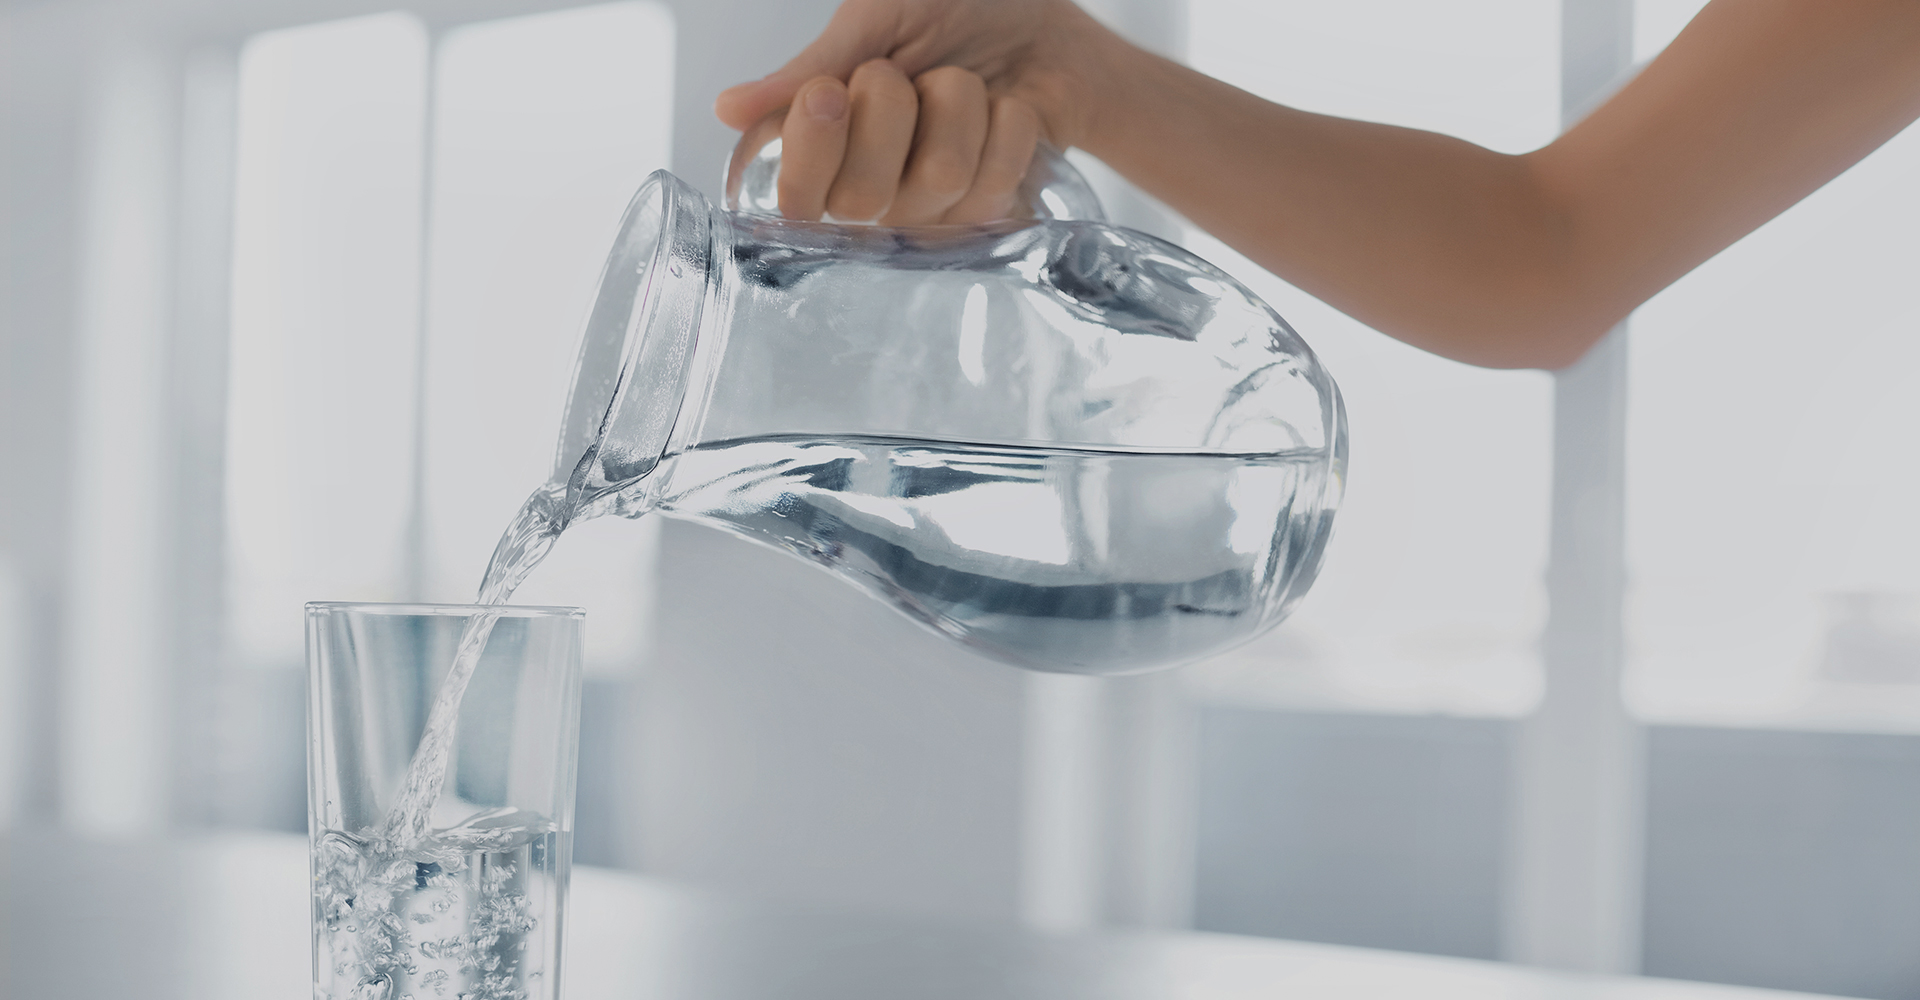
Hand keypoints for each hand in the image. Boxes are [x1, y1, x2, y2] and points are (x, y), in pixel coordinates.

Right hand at [714, 0, 1114, 223]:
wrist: (1042, 19)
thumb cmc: (952, 10)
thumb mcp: (875, 20)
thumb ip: (808, 68)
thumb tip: (728, 109)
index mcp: (822, 143)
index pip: (791, 197)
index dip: (811, 147)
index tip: (831, 90)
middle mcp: (869, 190)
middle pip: (863, 195)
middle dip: (893, 106)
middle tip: (907, 74)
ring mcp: (930, 210)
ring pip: (939, 174)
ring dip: (959, 102)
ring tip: (962, 84)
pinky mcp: (989, 214)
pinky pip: (997, 178)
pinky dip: (1006, 121)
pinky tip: (1003, 110)